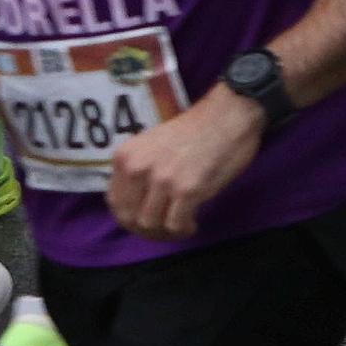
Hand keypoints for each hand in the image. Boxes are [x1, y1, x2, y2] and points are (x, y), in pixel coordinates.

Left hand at [107, 87, 263, 239]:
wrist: (230, 114)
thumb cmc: (196, 127)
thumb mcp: (153, 143)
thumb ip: (141, 169)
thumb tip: (138, 200)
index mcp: (126, 156)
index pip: (115, 201)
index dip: (129, 217)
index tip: (145, 221)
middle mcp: (138, 169)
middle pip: (131, 217)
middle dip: (146, 229)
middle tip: (163, 229)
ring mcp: (163, 180)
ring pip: (151, 223)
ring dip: (165, 231)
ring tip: (180, 226)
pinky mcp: (188, 190)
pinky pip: (176, 224)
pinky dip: (183, 229)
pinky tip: (192, 224)